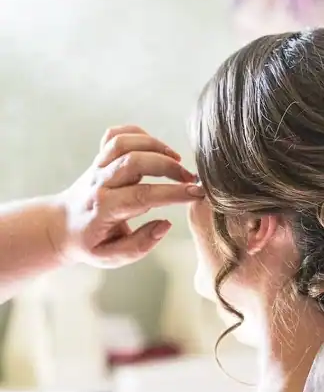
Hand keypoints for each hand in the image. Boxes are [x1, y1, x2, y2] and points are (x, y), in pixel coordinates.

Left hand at [51, 125, 202, 267]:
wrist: (60, 226)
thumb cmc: (89, 243)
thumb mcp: (112, 257)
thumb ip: (140, 245)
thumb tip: (166, 225)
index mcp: (104, 208)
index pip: (143, 196)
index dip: (173, 193)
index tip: (196, 194)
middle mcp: (100, 182)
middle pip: (135, 161)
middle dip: (168, 166)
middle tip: (190, 178)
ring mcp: (98, 166)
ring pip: (125, 142)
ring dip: (155, 145)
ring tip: (177, 160)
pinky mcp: (98, 158)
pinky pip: (115, 135)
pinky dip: (138, 133)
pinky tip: (155, 147)